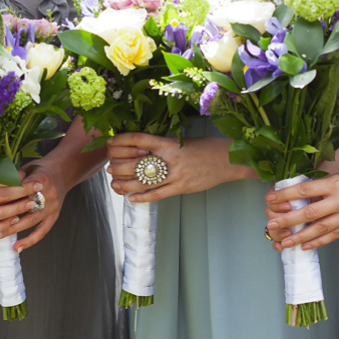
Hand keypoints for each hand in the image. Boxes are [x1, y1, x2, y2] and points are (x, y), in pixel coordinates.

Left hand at [0, 158, 69, 252]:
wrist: (63, 172)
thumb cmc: (40, 170)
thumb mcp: (27, 168)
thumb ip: (14, 179)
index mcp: (41, 179)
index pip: (21, 190)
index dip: (7, 198)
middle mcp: (49, 194)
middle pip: (26, 208)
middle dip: (9, 217)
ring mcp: (53, 206)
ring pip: (32, 220)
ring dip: (15, 229)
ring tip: (0, 235)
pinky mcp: (55, 215)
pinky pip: (42, 230)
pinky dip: (30, 240)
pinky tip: (18, 247)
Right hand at [0, 165, 40, 234]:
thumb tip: (2, 173)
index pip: (0, 180)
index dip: (17, 178)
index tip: (28, 174)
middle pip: (4, 197)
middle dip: (24, 192)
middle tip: (38, 188)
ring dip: (18, 210)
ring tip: (31, 204)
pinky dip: (3, 226)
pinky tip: (13, 221)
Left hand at [107, 132, 254, 201]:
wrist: (228, 159)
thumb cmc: (205, 147)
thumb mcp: (182, 140)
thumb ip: (162, 144)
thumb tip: (141, 147)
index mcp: (168, 142)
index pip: (138, 139)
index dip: (121, 141)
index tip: (111, 143)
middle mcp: (169, 158)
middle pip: (135, 164)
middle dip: (118, 167)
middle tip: (109, 168)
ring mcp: (175, 174)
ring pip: (142, 182)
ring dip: (125, 185)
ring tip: (116, 185)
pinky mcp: (182, 187)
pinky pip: (157, 194)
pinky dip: (142, 197)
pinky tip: (132, 198)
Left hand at [264, 156, 338, 250]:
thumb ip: (328, 183)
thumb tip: (308, 191)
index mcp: (336, 183)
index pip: (304, 190)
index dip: (285, 195)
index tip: (270, 198)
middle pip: (308, 213)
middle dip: (287, 220)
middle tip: (270, 225)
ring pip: (319, 229)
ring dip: (300, 237)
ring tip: (284, 242)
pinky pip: (335, 235)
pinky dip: (320, 242)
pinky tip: (307, 246)